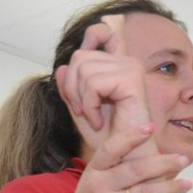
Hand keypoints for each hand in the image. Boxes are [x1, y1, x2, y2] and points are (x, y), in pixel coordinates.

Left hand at [53, 14, 150, 156]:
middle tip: (83, 111)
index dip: (89, 38)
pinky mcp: (131, 79)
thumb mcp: (81, 109)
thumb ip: (70, 88)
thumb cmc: (108, 138)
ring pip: (84, 69)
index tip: (84, 63)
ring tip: (92, 118)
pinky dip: (90, 105)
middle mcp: (126, 62)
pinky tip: (98, 121)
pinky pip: (94, 83)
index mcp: (117, 65)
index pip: (101, 32)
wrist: (125, 159)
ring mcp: (130, 68)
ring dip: (81, 99)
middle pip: (80, 57)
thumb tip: (61, 68)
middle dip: (72, 87)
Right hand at [55, 121, 191, 192]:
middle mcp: (100, 187)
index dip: (131, 136)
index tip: (151, 127)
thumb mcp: (92, 180)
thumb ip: (112, 164)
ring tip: (189, 183)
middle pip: (136, 170)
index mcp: (94, 171)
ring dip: (171, 187)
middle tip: (184, 159)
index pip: (112, 149)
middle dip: (164, 164)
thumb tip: (139, 141)